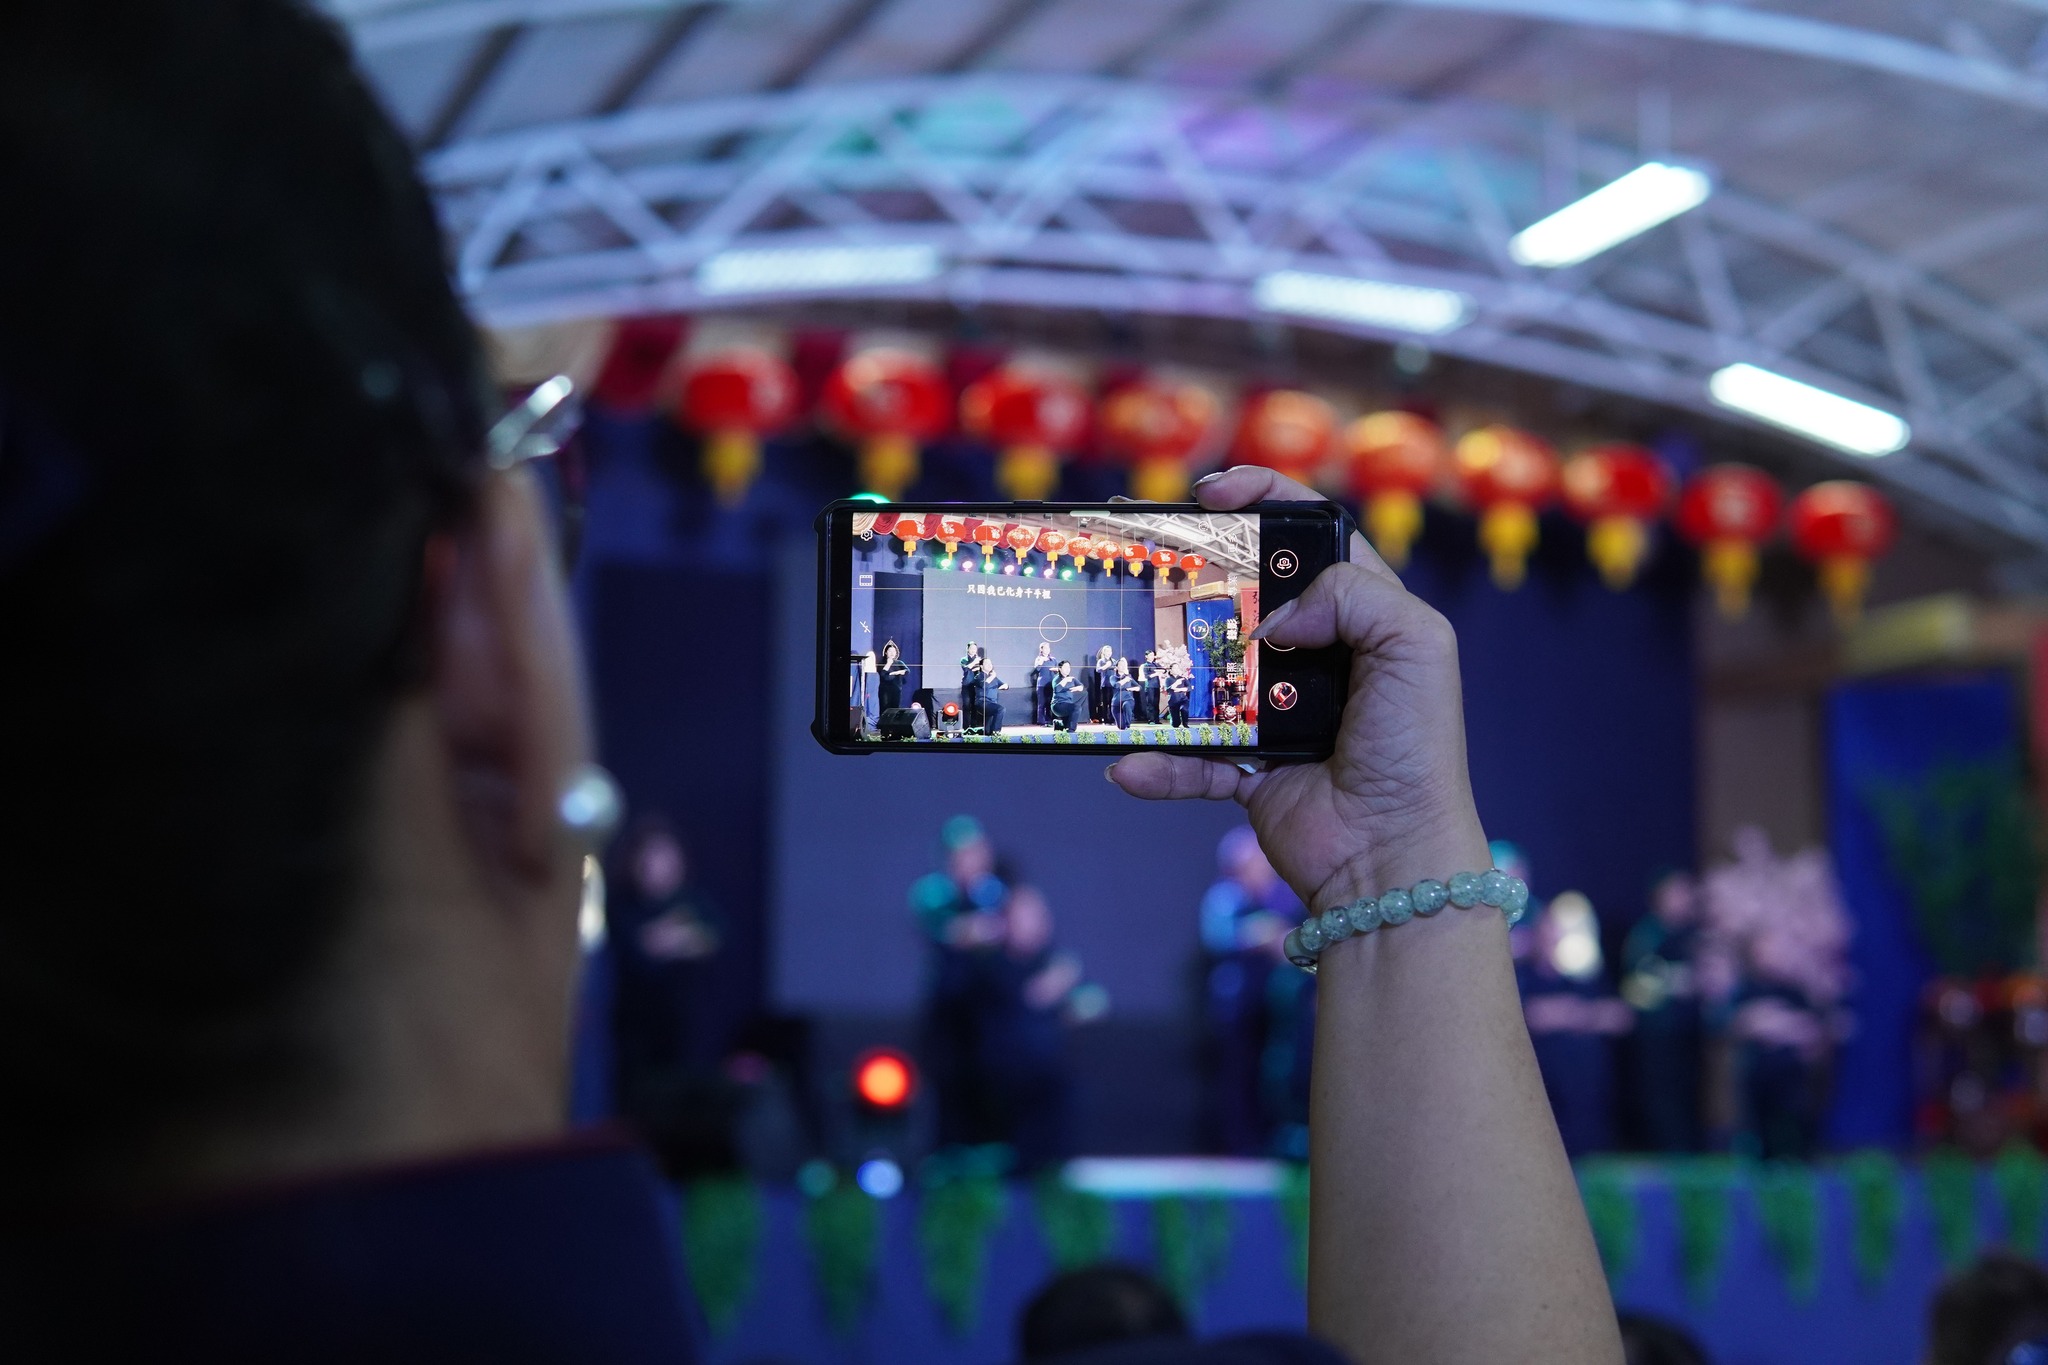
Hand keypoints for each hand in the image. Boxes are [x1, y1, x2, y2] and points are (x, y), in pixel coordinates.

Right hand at [1108, 465, 1487, 910]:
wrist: (1393, 854)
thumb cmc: (1417, 747)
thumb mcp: (1415, 645)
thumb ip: (1353, 595)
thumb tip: (1274, 616)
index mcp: (1360, 613)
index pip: (1310, 535)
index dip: (1263, 500)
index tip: (1211, 494)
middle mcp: (1314, 655)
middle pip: (1241, 594)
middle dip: (1190, 568)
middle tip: (1141, 548)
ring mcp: (1275, 711)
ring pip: (1202, 672)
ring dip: (1158, 665)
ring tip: (1116, 646)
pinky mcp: (1247, 767)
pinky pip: (1188, 757)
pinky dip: (1158, 763)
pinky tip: (1130, 764)